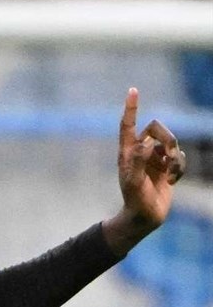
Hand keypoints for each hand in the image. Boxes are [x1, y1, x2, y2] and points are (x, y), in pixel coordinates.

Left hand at [103, 87, 185, 255]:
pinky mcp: (166, 167)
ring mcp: (154, 158)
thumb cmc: (135, 200)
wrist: (145, 216)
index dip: (131, 108)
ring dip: (175, 156)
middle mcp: (140, 152)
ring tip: (169, 174)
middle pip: (156, 128)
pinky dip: (180, 167)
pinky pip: (180, 156)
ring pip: (171, 142)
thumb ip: (138, 161)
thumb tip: (146, 143)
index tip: (133, 90)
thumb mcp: (133, 182)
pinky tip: (172, 181)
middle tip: (167, 156)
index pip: (128, 125)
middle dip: (166, 138)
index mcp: (127, 152)